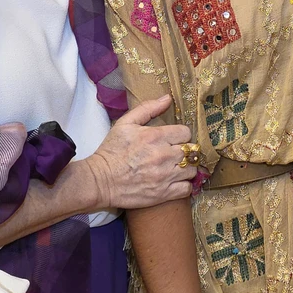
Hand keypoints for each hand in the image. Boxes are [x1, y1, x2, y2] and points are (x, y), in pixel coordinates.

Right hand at [85, 95, 196, 209]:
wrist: (100, 180)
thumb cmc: (112, 151)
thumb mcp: (125, 123)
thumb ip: (147, 108)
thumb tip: (167, 98)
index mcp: (156, 136)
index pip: (186, 132)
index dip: (180, 135)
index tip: (173, 139)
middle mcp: (164, 155)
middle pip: (191, 151)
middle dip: (184, 151)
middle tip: (175, 154)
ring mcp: (165, 176)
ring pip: (192, 170)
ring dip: (186, 168)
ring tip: (176, 168)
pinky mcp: (163, 193)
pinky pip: (187, 188)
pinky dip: (184, 185)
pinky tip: (175, 182)